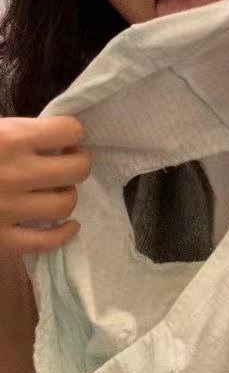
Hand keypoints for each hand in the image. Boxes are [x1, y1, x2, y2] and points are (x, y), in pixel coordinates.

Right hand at [0, 116, 90, 253]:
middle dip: (77, 162)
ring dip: (67, 194)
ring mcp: (9, 209)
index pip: (69, 130)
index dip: (71, 133)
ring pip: (66, 204)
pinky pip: (45, 242)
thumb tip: (58, 139)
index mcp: (11, 139)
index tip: (64, 139)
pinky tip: (67, 225)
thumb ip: (23, 132)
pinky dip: (63, 234)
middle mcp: (16, 174)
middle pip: (77, 169)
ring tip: (56, 189)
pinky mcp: (1, 238)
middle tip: (66, 162)